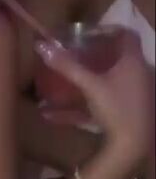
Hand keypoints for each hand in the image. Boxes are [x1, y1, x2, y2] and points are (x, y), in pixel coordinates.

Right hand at [35, 31, 152, 159]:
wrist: (132, 147)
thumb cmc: (116, 108)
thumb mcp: (90, 85)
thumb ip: (67, 66)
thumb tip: (41, 45)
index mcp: (134, 62)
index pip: (127, 35)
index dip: (108, 30)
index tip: (86, 34)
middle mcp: (137, 76)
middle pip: (116, 59)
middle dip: (92, 57)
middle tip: (70, 56)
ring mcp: (132, 97)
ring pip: (107, 84)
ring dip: (84, 82)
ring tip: (60, 82)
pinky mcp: (124, 116)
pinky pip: (100, 106)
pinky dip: (79, 107)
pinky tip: (52, 116)